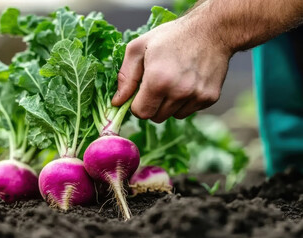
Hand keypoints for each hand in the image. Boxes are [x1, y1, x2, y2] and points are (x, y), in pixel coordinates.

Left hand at [111, 17, 232, 122]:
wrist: (210, 30)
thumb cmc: (171, 37)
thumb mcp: (139, 48)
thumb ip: (126, 77)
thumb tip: (117, 102)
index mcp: (157, 80)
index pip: (141, 113)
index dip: (137, 104)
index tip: (140, 92)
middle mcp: (178, 91)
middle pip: (156, 117)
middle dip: (152, 105)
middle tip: (156, 85)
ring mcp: (196, 96)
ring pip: (173, 116)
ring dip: (168, 105)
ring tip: (173, 81)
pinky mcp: (209, 98)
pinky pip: (189, 111)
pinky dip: (184, 102)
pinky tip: (187, 82)